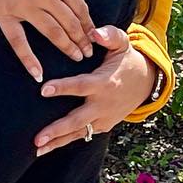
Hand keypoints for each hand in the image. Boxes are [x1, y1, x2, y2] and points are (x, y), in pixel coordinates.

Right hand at [0, 0, 97, 81]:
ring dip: (66, 48)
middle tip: (88, 52)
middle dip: (82, 39)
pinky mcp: (4, 14)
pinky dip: (28, 60)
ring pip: (52, 33)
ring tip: (76, 59)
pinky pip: (18, 42)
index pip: (79, 6)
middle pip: (70, 23)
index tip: (93, 32)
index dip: (88, 22)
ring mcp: (23, 7)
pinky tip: (37, 74)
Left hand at [33, 29, 156, 155]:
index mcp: (105, 83)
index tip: (43, 89)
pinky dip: (64, 142)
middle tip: (38, 138)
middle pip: (77, 120)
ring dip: (57, 143)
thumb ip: (110, 35)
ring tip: (36, 150)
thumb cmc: (127, 60)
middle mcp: (103, 105)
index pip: (81, 86)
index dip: (63, 87)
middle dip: (57, 129)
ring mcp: (103, 119)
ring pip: (78, 133)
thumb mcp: (123, 43)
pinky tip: (46, 149)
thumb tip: (95, 33)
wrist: (145, 83)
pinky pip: (82, 135)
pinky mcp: (102, 126)